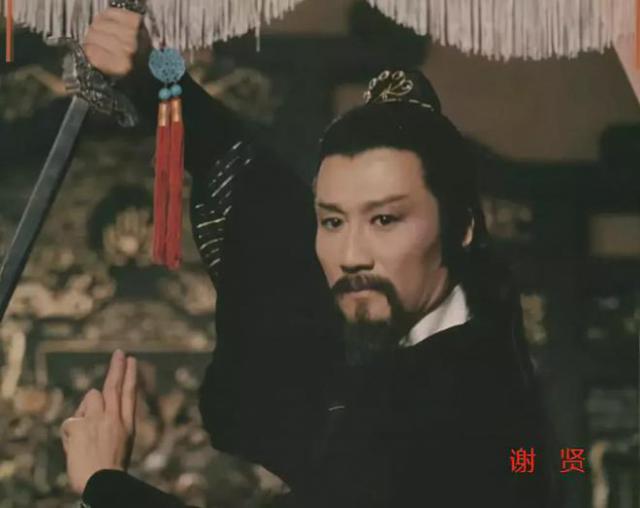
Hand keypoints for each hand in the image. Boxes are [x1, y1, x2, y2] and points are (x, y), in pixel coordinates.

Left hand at [62, 349, 137, 493]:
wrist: (102, 484)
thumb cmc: (108, 470)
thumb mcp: (118, 444)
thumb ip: (108, 422)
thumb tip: (91, 404)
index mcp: (127, 425)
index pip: (129, 394)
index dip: (130, 376)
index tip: (132, 360)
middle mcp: (114, 418)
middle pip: (115, 386)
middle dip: (117, 368)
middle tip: (120, 353)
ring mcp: (98, 420)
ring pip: (91, 396)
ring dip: (86, 408)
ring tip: (87, 433)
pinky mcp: (81, 425)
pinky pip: (72, 420)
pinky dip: (70, 433)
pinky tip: (76, 447)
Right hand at [83, 7, 142, 77]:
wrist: (156, 66)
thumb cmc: (133, 74)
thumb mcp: (114, 77)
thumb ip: (98, 62)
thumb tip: (86, 46)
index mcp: (120, 66)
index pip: (90, 50)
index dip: (88, 51)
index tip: (92, 53)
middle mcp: (127, 50)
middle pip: (93, 35)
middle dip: (92, 39)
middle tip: (98, 44)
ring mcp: (133, 34)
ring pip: (99, 22)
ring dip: (98, 27)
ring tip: (104, 34)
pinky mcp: (136, 22)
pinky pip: (110, 12)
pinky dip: (107, 16)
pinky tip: (110, 23)